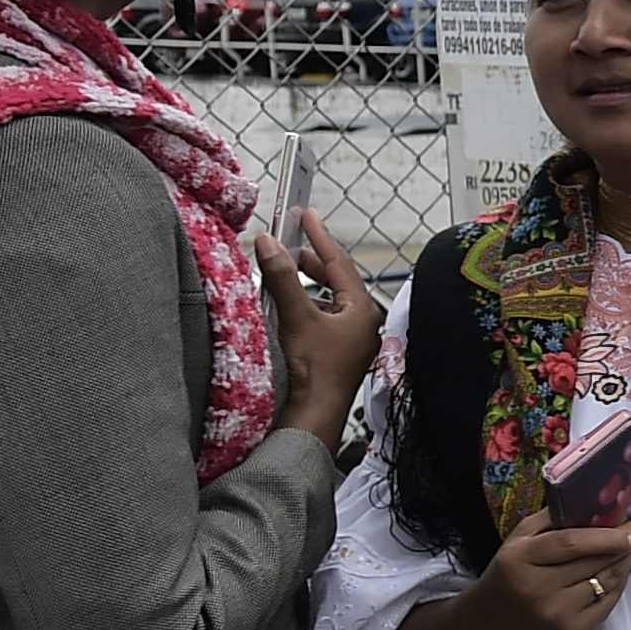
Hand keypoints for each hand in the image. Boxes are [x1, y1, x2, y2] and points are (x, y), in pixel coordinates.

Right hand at [258, 215, 380, 434]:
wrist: (314, 416)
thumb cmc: (314, 369)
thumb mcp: (296, 316)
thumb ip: (282, 278)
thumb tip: (268, 241)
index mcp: (362, 310)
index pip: (339, 262)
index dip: (320, 236)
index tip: (306, 214)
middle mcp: (362, 323)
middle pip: (338, 281)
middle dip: (314, 261)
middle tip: (293, 243)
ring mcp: (352, 340)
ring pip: (329, 301)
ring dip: (308, 285)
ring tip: (287, 271)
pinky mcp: (337, 355)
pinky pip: (322, 319)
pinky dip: (305, 307)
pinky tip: (287, 308)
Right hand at [478, 521, 630, 629]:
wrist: (498, 622)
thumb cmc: (514, 571)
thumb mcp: (520, 538)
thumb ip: (553, 518)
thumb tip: (597, 503)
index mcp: (519, 559)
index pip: (570, 544)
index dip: (608, 535)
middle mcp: (536, 589)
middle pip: (593, 562)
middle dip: (624, 545)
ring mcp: (557, 614)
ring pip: (607, 582)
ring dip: (625, 562)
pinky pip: (609, 602)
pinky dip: (618, 584)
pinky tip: (618, 571)